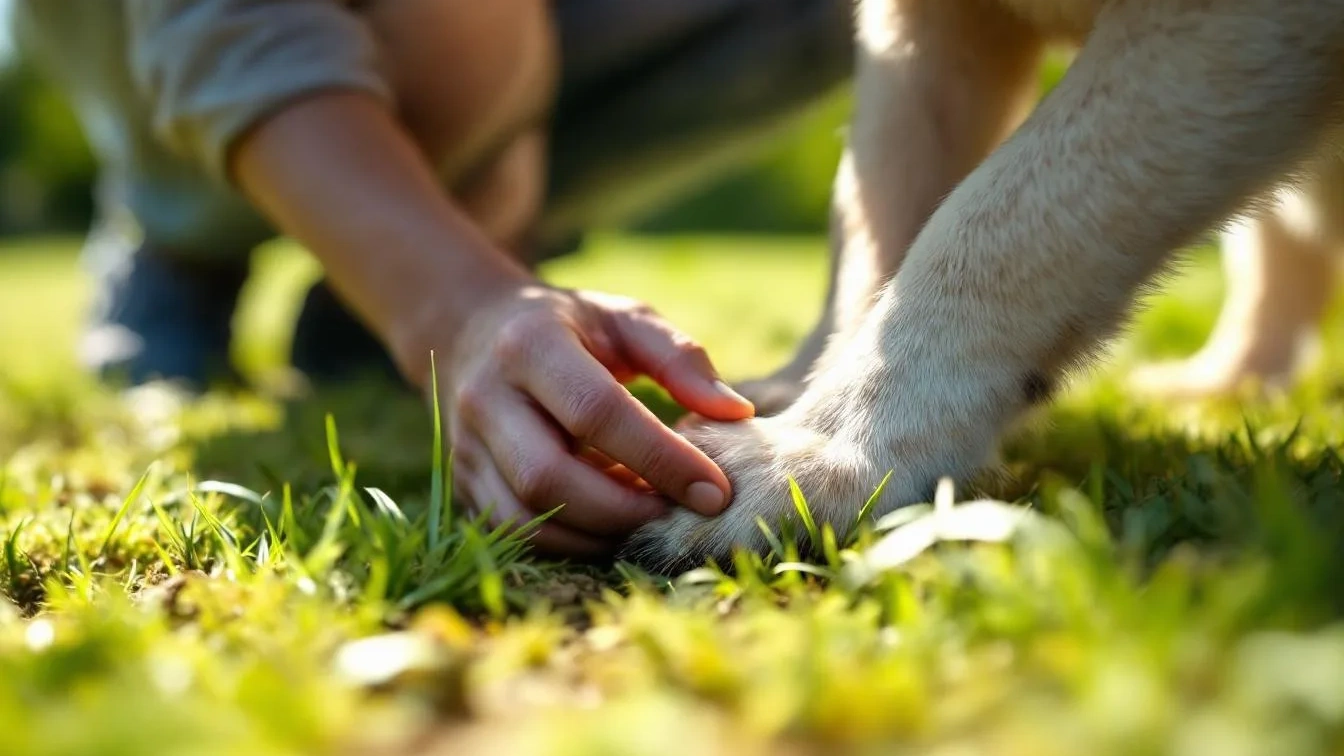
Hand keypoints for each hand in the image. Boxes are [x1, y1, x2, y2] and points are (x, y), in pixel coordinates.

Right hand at [442, 285, 754, 556]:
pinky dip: (571, 541)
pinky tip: (611, 523)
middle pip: (549, 478)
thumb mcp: (625, 320)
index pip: (595, 412)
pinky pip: (517, 533)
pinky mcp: (465, 484)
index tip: (715, 489)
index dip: (659, 457)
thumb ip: (680, 358)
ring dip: (598, 534)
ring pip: (528, 518)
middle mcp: (487, 399)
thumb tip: (735, 413)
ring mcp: (467, 447)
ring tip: (649, 518)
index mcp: (530, 345)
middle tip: (680, 515)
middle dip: (624, 511)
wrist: (472, 332)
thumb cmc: (569, 327)